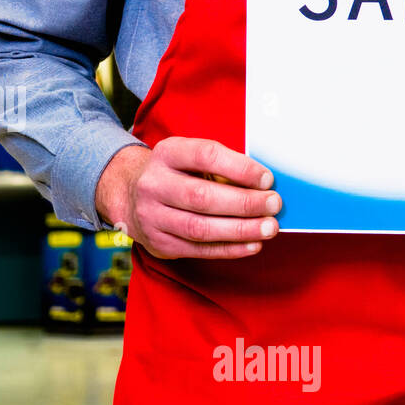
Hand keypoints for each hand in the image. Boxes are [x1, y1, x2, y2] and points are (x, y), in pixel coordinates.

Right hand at [95, 139, 281, 259]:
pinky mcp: (159, 243)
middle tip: (273, 204)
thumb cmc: (175, 174)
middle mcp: (153, 184)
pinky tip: (252, 244)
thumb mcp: (189, 157)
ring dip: (240, 230)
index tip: (267, 178)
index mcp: (166, 154)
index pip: (205, 156)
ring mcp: (152, 216)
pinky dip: (229, 249)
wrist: (130, 195)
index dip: (239, 168)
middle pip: (201, 196)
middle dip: (244, 202)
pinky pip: (198, 249)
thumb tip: (264, 184)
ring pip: (199, 228)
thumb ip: (221, 166)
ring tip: (268, 227)